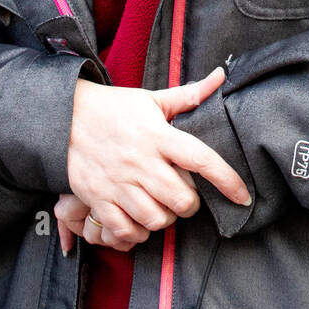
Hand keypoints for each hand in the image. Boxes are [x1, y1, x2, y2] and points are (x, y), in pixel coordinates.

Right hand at [65, 67, 251, 252]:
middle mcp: (140, 161)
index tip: (243, 196)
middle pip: (182, 199)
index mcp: (158, 135)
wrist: (64, 118)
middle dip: (190, 203)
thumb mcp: (152, 99)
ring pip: (157, 219)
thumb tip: (220, 75)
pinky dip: (138, 232)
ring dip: (165, 219)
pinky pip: (126, 231)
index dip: (227, 180)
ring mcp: (118, 183)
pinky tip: (139, 220)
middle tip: (183, 195)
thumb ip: (189, 95)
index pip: (202, 159)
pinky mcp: (98, 199)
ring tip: (161, 207)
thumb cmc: (115, 109)